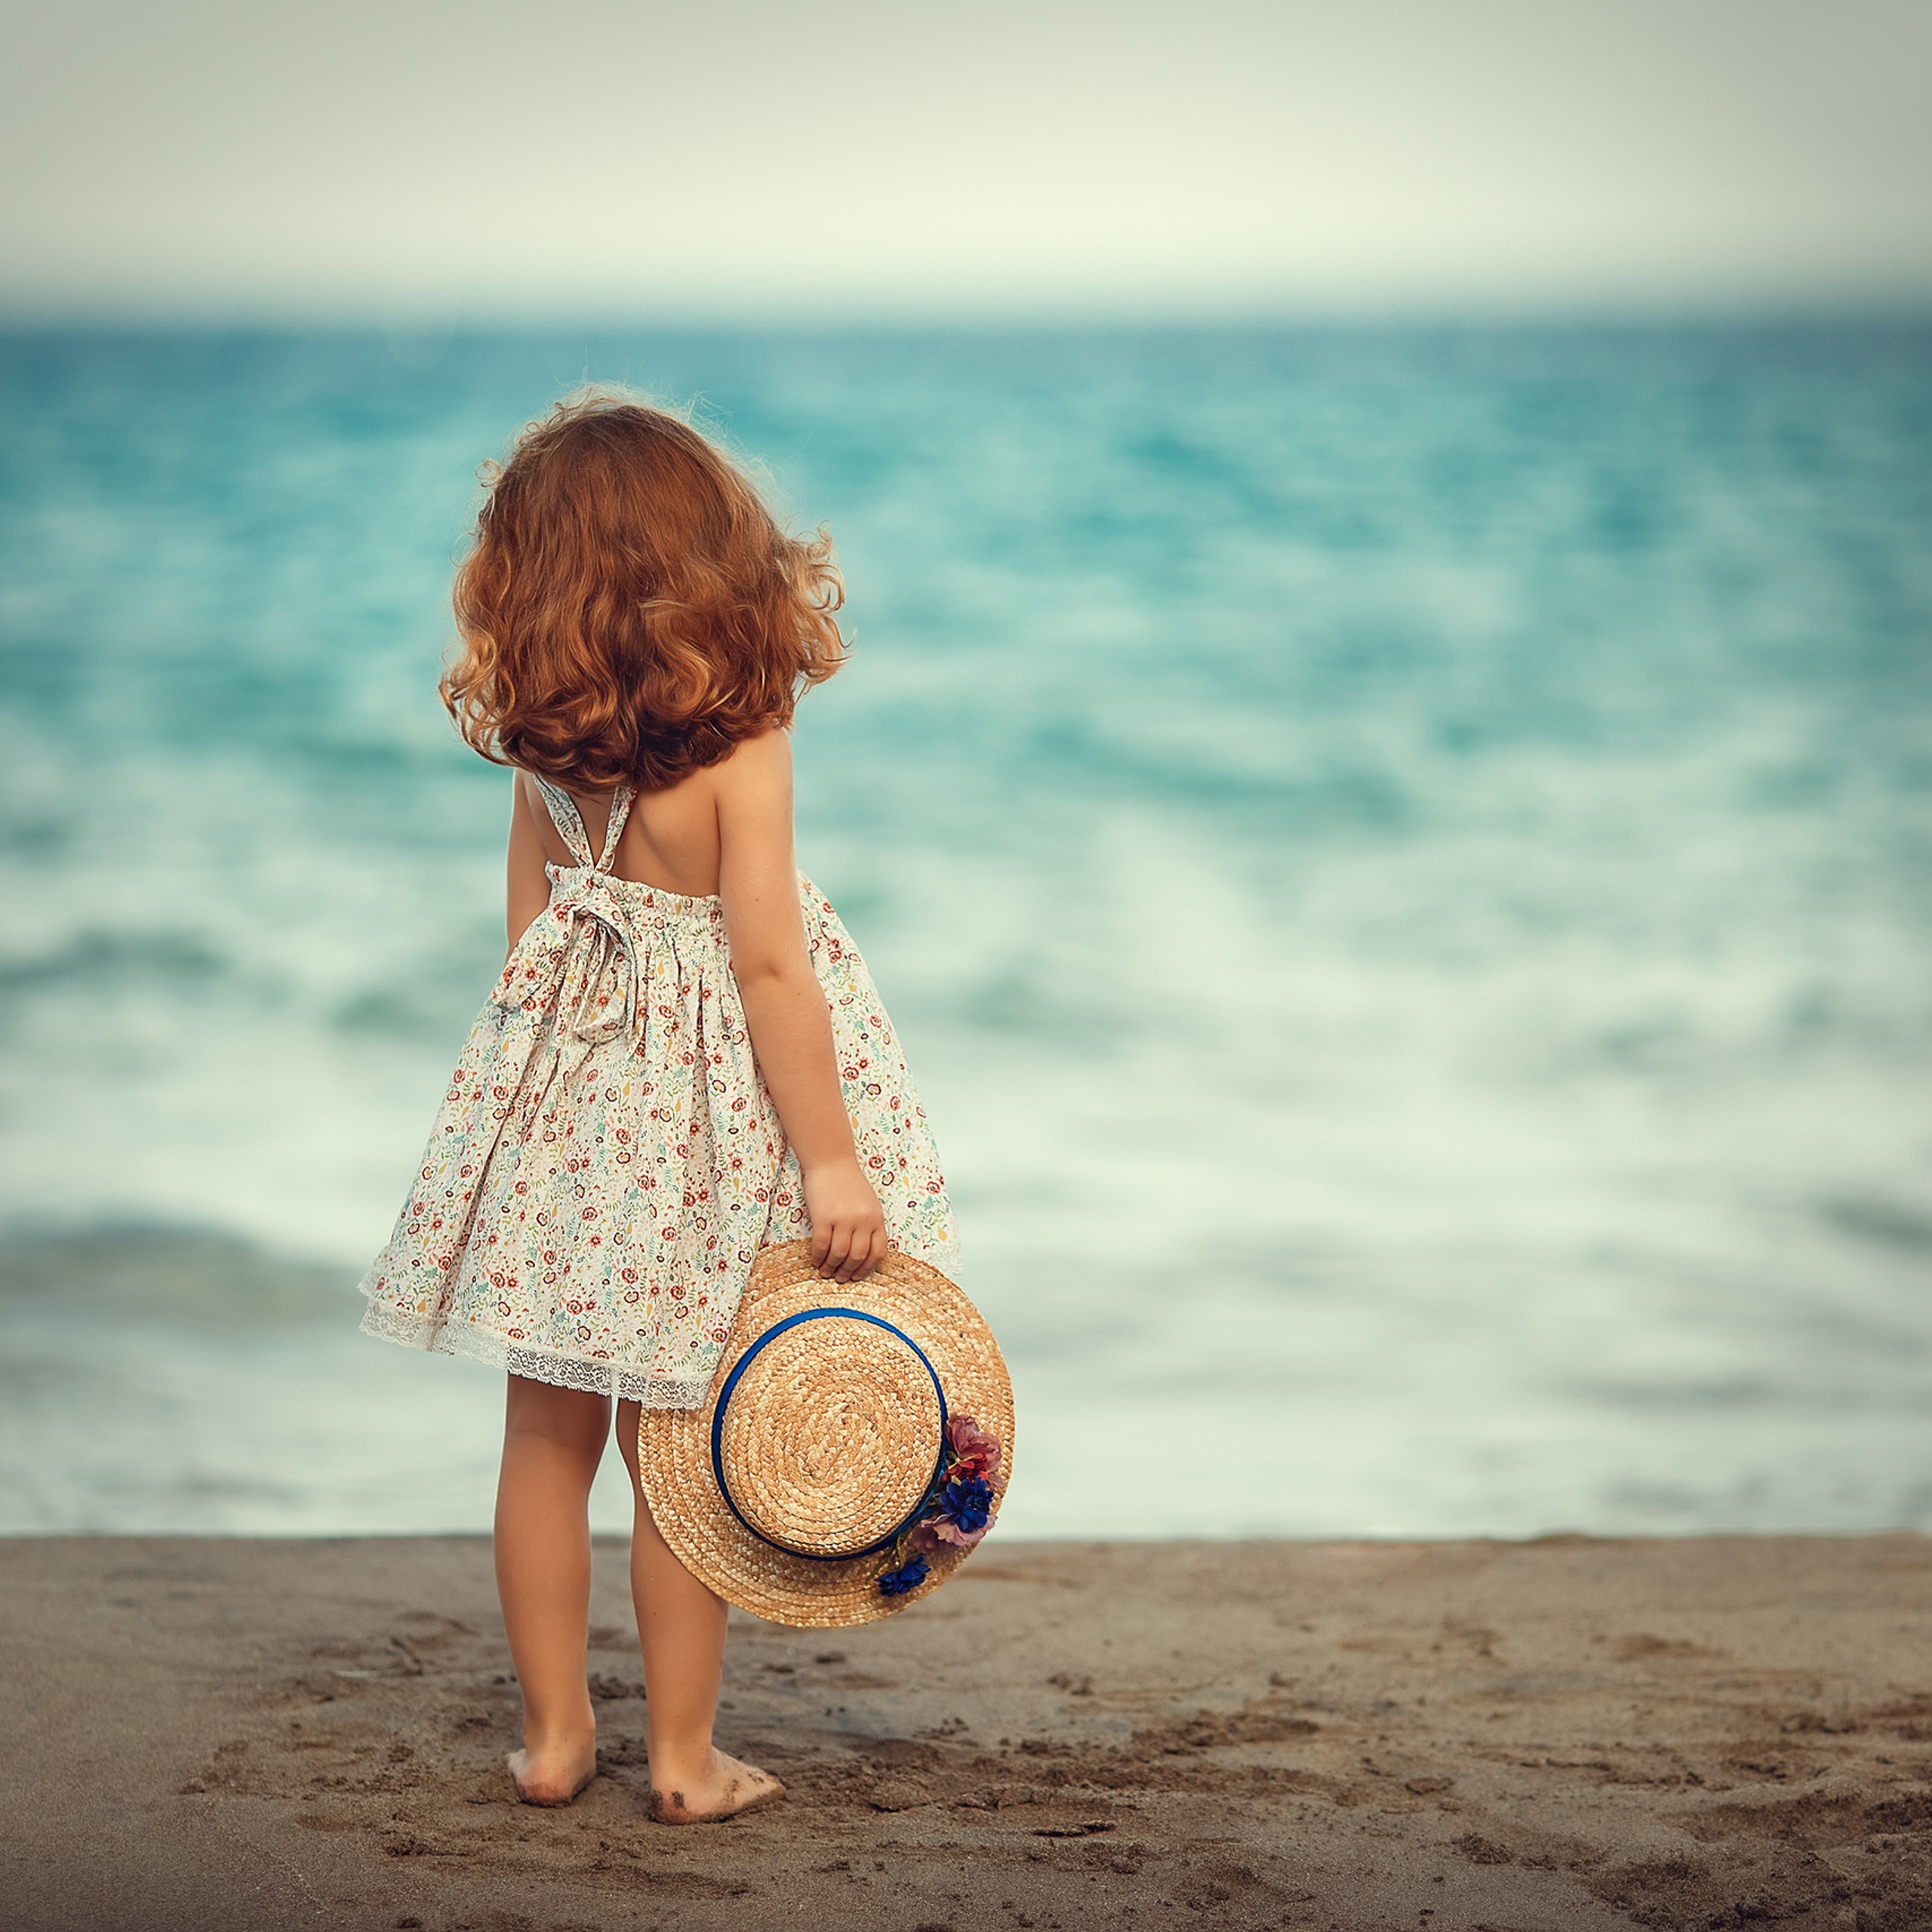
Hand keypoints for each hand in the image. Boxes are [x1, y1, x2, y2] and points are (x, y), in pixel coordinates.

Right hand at [802, 1159, 887, 1282]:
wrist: (831, 1161)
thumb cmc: (849, 1182)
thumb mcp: (869, 1203)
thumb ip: (869, 1225)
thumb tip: (864, 1253)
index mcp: (876, 1218)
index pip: (878, 1252)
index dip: (867, 1268)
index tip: (858, 1276)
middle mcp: (862, 1221)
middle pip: (857, 1257)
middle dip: (848, 1272)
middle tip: (840, 1278)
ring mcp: (843, 1219)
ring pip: (839, 1254)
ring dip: (832, 1267)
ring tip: (826, 1272)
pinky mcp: (823, 1217)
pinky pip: (821, 1245)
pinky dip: (818, 1256)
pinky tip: (816, 1260)